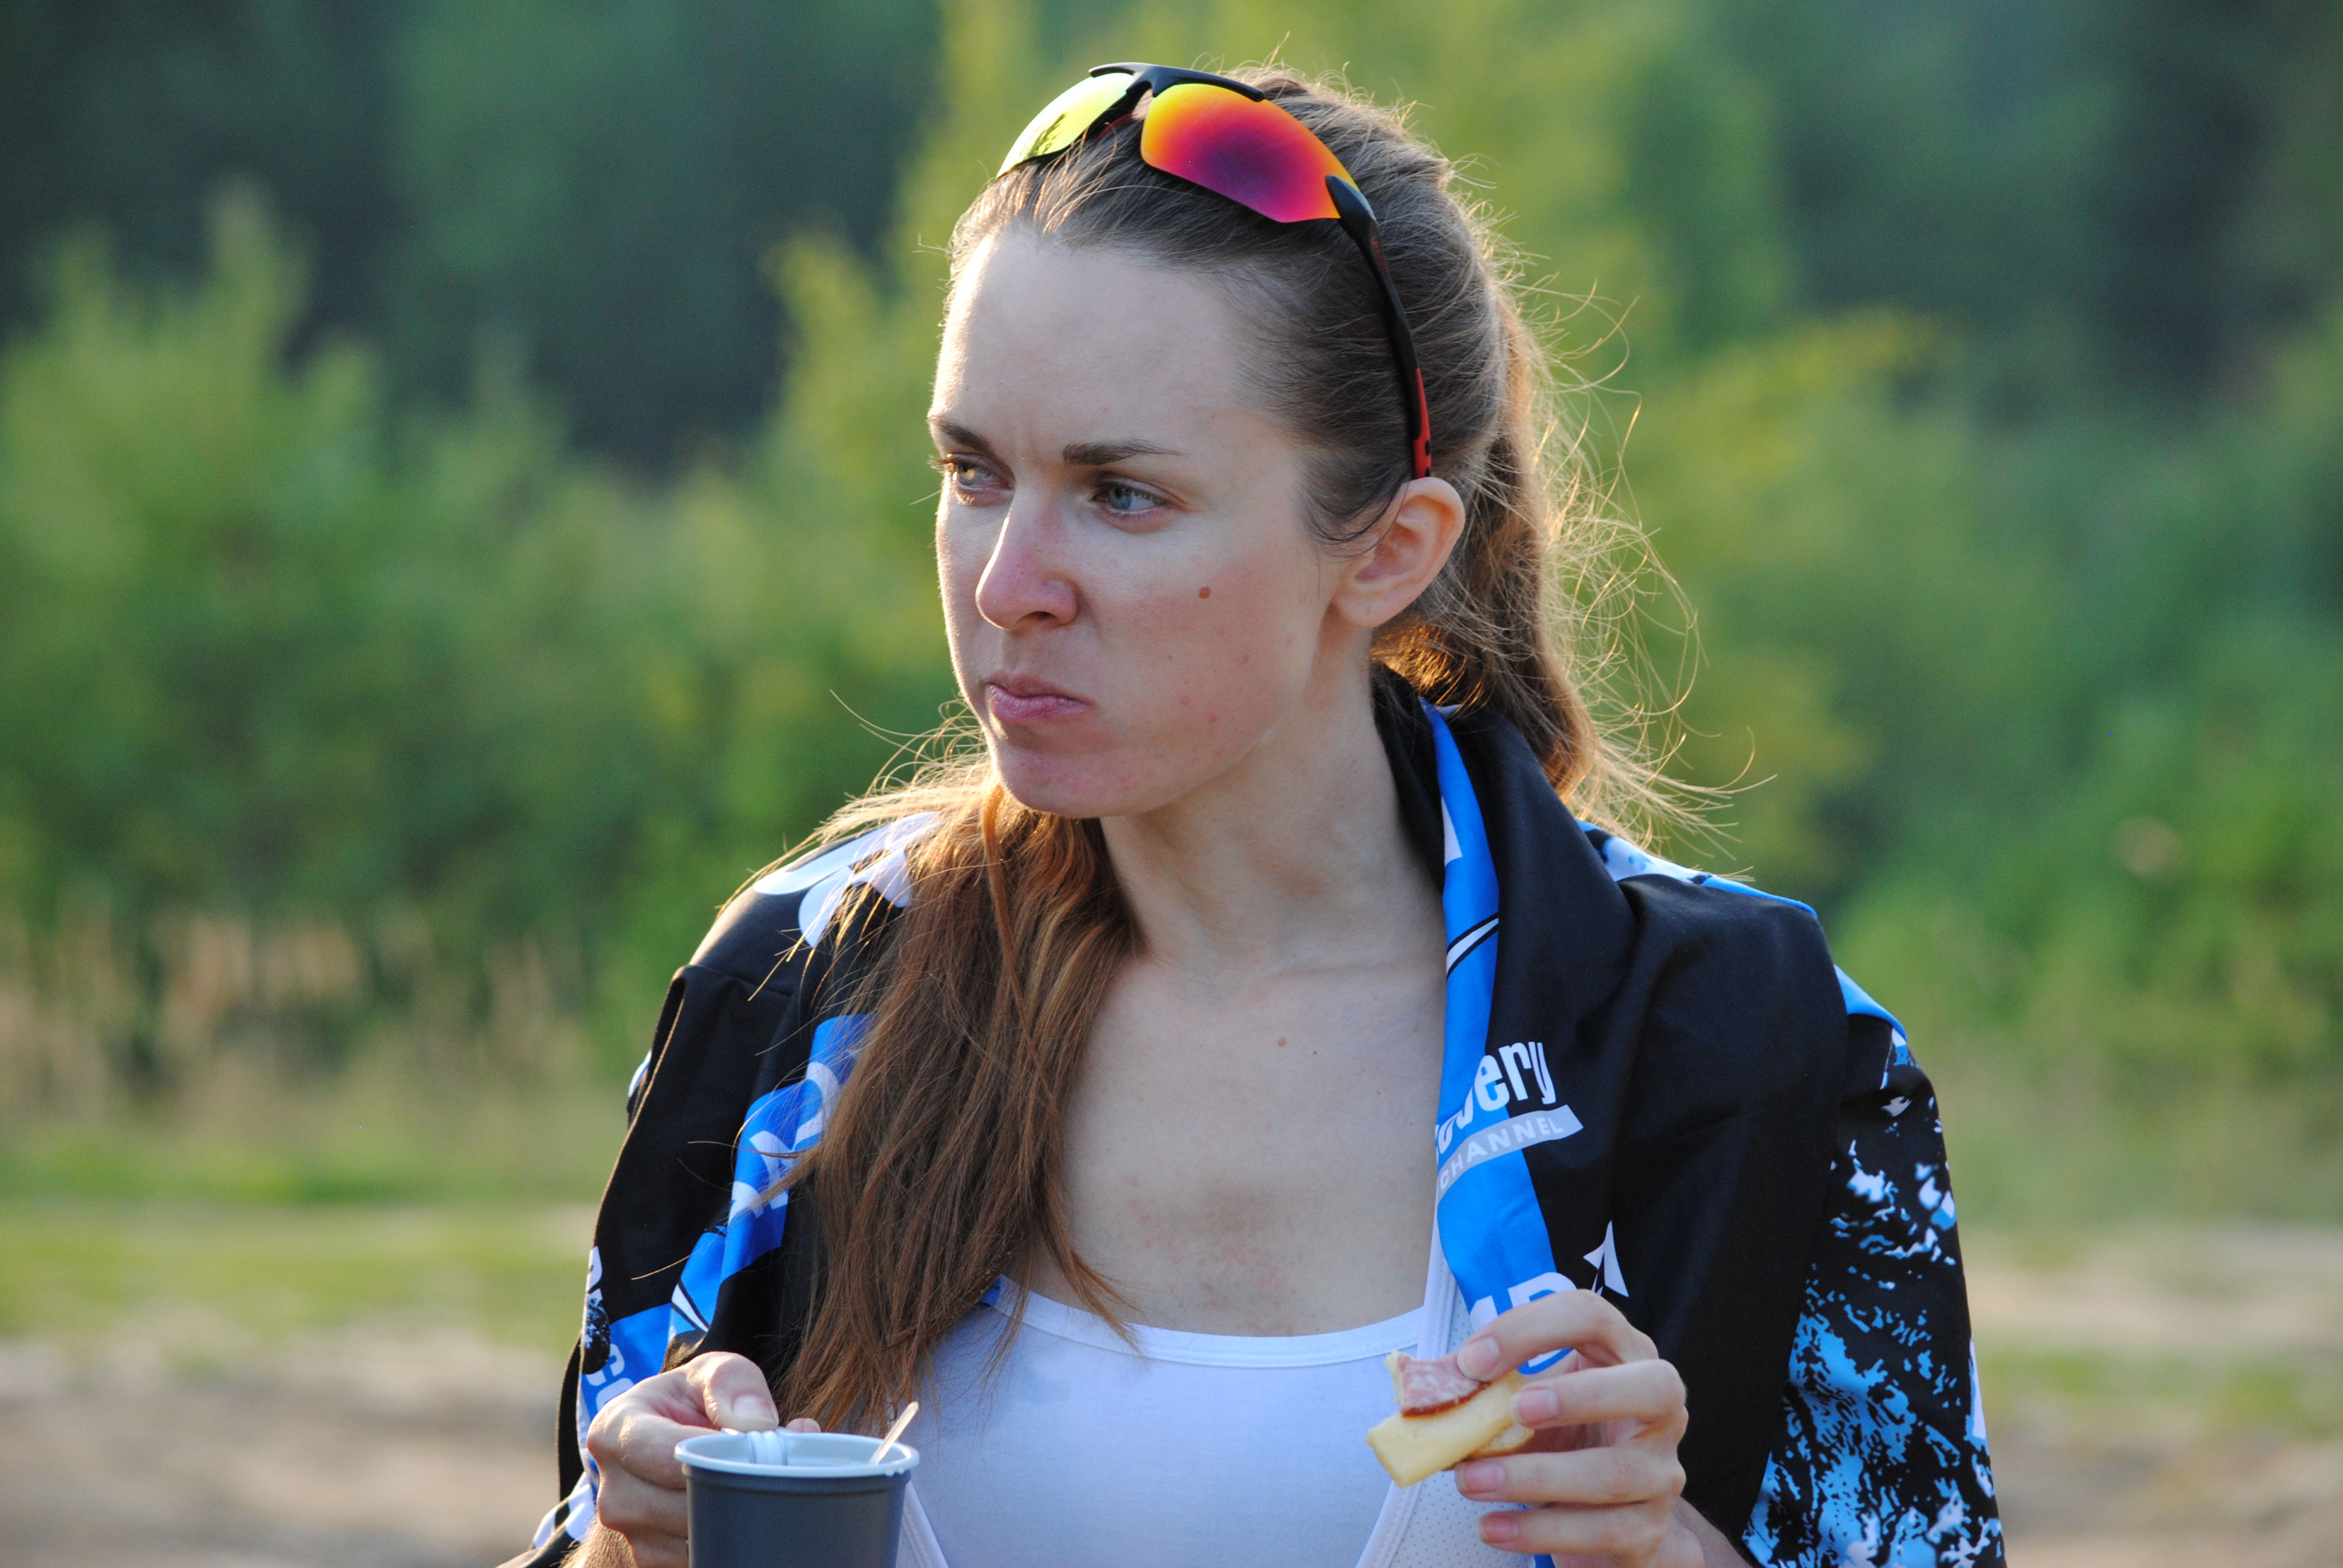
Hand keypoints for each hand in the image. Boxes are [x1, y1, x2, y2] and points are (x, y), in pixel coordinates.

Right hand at [582, 1350, 818, 1567]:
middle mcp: (613, 1490)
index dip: (719, 1453)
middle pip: (683, 1505)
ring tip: (758, 1482)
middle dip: (735, 1486)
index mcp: (615, 1432)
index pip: (668, 1456)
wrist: (668, 1444)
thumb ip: (733, 1382)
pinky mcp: (650, 1561)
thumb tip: (754, 1425)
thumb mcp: (711, 1372)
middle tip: (772, 1466)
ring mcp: (629, 1533)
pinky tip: (744, 1510)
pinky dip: (730, 1539)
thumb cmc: (689, 1404)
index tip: (753, 1444)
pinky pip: (700, 1559)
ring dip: (738, 1515)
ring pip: (695, 1539)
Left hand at [1449, 1292, 1728, 1565]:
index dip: (1531, 1329)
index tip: (1472, 1361)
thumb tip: (1423, 1396)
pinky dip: (1539, 1530)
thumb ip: (1484, 1396)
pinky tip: (1493, 1526)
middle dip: (1581, 1396)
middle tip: (1514, 1410)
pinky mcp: (1648, 1530)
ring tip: (1470, 1481)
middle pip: (1652, 1387)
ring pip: (1615, 1474)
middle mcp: (1661, 1410)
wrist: (1611, 1516)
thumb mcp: (1529, 1406)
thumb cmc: (1566, 1440)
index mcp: (1625, 1356)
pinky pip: (1601, 1533)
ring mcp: (1661, 1473)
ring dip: (1534, 1476)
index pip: (1591, 1317)